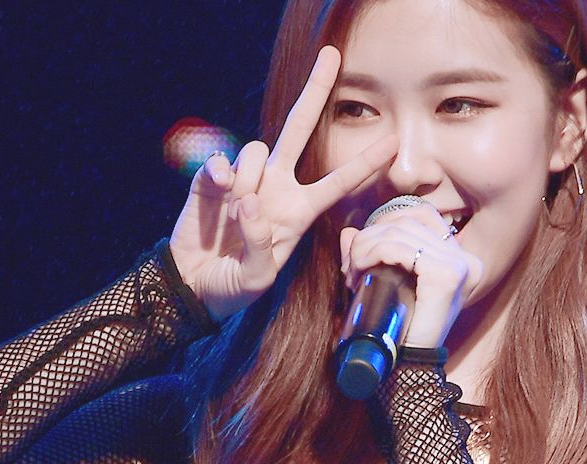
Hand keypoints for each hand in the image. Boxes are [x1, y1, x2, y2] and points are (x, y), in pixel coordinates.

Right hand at [169, 46, 397, 321]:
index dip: (364, 163)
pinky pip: (222, 161)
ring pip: (257, 150)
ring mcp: (245, 179)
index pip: (338, 183)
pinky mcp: (213, 178)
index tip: (393, 143)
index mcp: (299, 212)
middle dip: (315, 93)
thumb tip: (249, 203)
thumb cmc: (234, 286)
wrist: (193, 285)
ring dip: (249, 181)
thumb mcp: (256, 279)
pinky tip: (217, 192)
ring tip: (234, 218)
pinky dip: (220, 174)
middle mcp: (276, 187)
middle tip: (332, 56)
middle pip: (299, 130)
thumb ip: (260, 247)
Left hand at [339, 203, 483, 349]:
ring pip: (400, 232)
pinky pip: (401, 248)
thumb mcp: (384, 284)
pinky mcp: (446, 277)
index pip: (421, 215)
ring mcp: (460, 267)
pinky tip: (360, 270)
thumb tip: (349, 232)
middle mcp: (466, 260)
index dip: (385, 223)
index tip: (362, 253)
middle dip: (370, 238)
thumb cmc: (397, 330)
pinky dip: (373, 253)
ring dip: (366, 247)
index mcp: (459, 259)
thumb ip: (369, 256)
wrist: (407, 368)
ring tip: (353, 273)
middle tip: (351, 268)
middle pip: (408, 221)